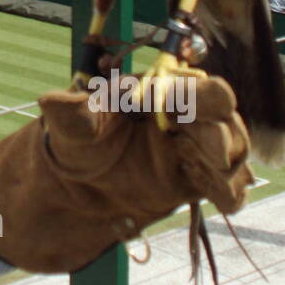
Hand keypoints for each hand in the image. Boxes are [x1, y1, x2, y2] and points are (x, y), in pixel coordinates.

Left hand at [0, 75, 253, 273]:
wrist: (82, 185)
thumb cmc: (80, 142)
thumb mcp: (71, 125)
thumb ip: (70, 112)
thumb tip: (52, 100)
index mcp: (162, 92)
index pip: (196, 86)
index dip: (194, 96)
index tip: (175, 110)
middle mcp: (187, 116)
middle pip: (224, 117)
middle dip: (218, 132)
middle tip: (205, 150)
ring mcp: (197, 149)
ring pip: (233, 149)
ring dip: (226, 162)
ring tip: (206, 172)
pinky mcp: (199, 180)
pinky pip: (230, 185)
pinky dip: (230, 190)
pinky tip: (219, 199)